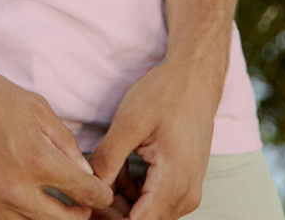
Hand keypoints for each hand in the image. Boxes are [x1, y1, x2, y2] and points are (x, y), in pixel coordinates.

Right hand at [0, 62, 116, 217]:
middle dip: (80, 214)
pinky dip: (17, 218)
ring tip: (52, 204)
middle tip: (81, 204)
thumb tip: (83, 172)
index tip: (101, 192)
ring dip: (48, 218)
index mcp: (36, 161)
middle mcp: (15, 189)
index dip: (99, 194)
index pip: (84, 193)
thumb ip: (64, 143)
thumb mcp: (36, 107)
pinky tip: (21, 203)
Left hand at [86, 58, 221, 218]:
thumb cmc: (165, 94)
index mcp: (173, 183)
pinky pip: (155, 202)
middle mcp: (185, 196)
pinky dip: (135, 192)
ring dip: (123, 200)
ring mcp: (187, 192)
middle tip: (91, 181)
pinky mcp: (184, 185)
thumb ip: (109, 158)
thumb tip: (91, 187)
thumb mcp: (129, 121)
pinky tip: (123, 166)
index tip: (89, 201)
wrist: (196, 79)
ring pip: (147, 213)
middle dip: (113, 209)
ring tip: (108, 167)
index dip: (109, 216)